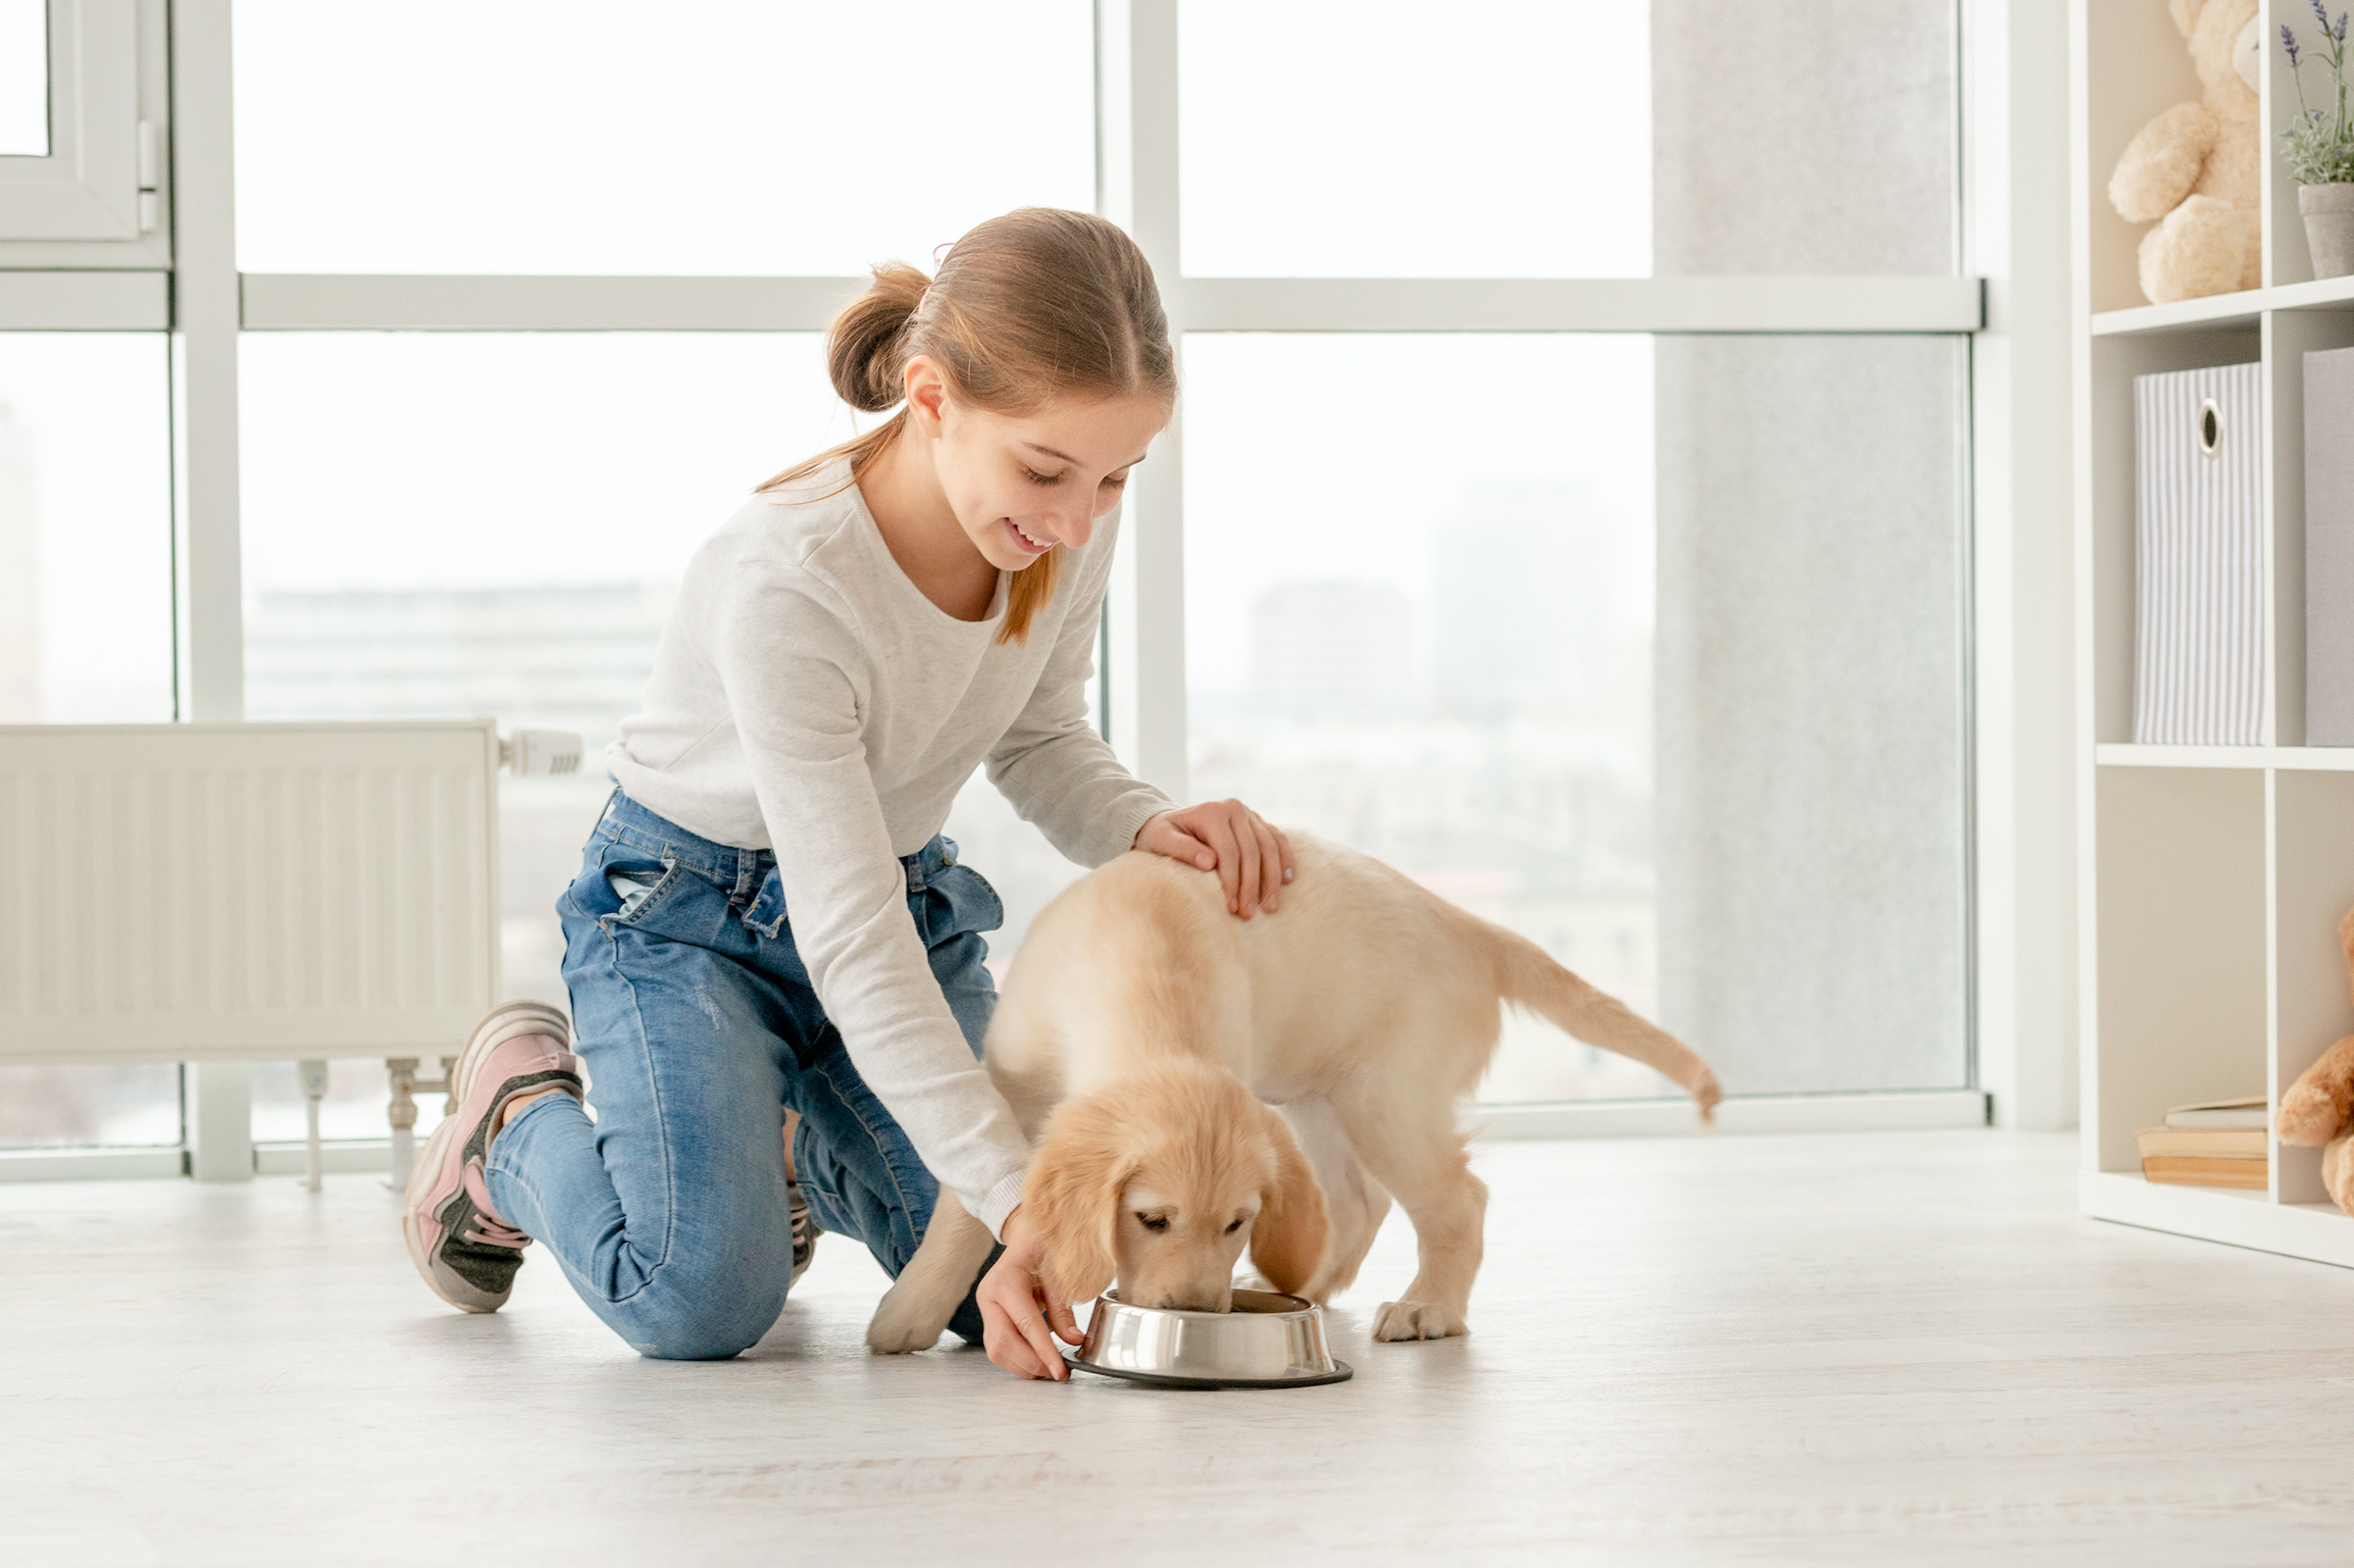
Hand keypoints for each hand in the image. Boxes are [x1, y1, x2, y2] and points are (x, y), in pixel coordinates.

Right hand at [976, 1206, 1081, 1380]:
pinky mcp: (990, 1317)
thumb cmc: (1043, 1246)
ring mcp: (986, 1308)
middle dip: (1030, 1364)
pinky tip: (1037, 1361)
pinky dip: (1017, 1359)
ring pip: (996, 1350)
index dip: (1043, 1352)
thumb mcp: (1059, 1273)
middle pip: (1002, 1343)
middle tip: (1056, 1374)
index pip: (1025, 1325)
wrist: (1027, 1235)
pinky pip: (998, 1346)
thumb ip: (1064, 1309)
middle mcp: (989, 1296)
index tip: (1059, 1371)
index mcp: (1006, 1281)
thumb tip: (1074, 1341)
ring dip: (1022, 1366)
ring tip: (1048, 1370)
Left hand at [1134, 800, 1294, 918]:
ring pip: (1270, 847)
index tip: (1231, 908)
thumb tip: (1210, 863)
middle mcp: (1234, 808)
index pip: (1229, 851)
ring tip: (1269, 907)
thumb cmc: (1162, 835)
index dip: (1232, 881)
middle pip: (1252, 851)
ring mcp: (1249, 814)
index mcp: (1212, 811)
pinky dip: (1285, 859)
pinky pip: (1278, 840)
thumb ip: (1182, 849)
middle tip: (1249, 914)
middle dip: (1252, 886)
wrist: (1170, 823)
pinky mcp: (1258, 822)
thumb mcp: (1161, 840)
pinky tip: (1287, 881)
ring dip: (1272, 879)